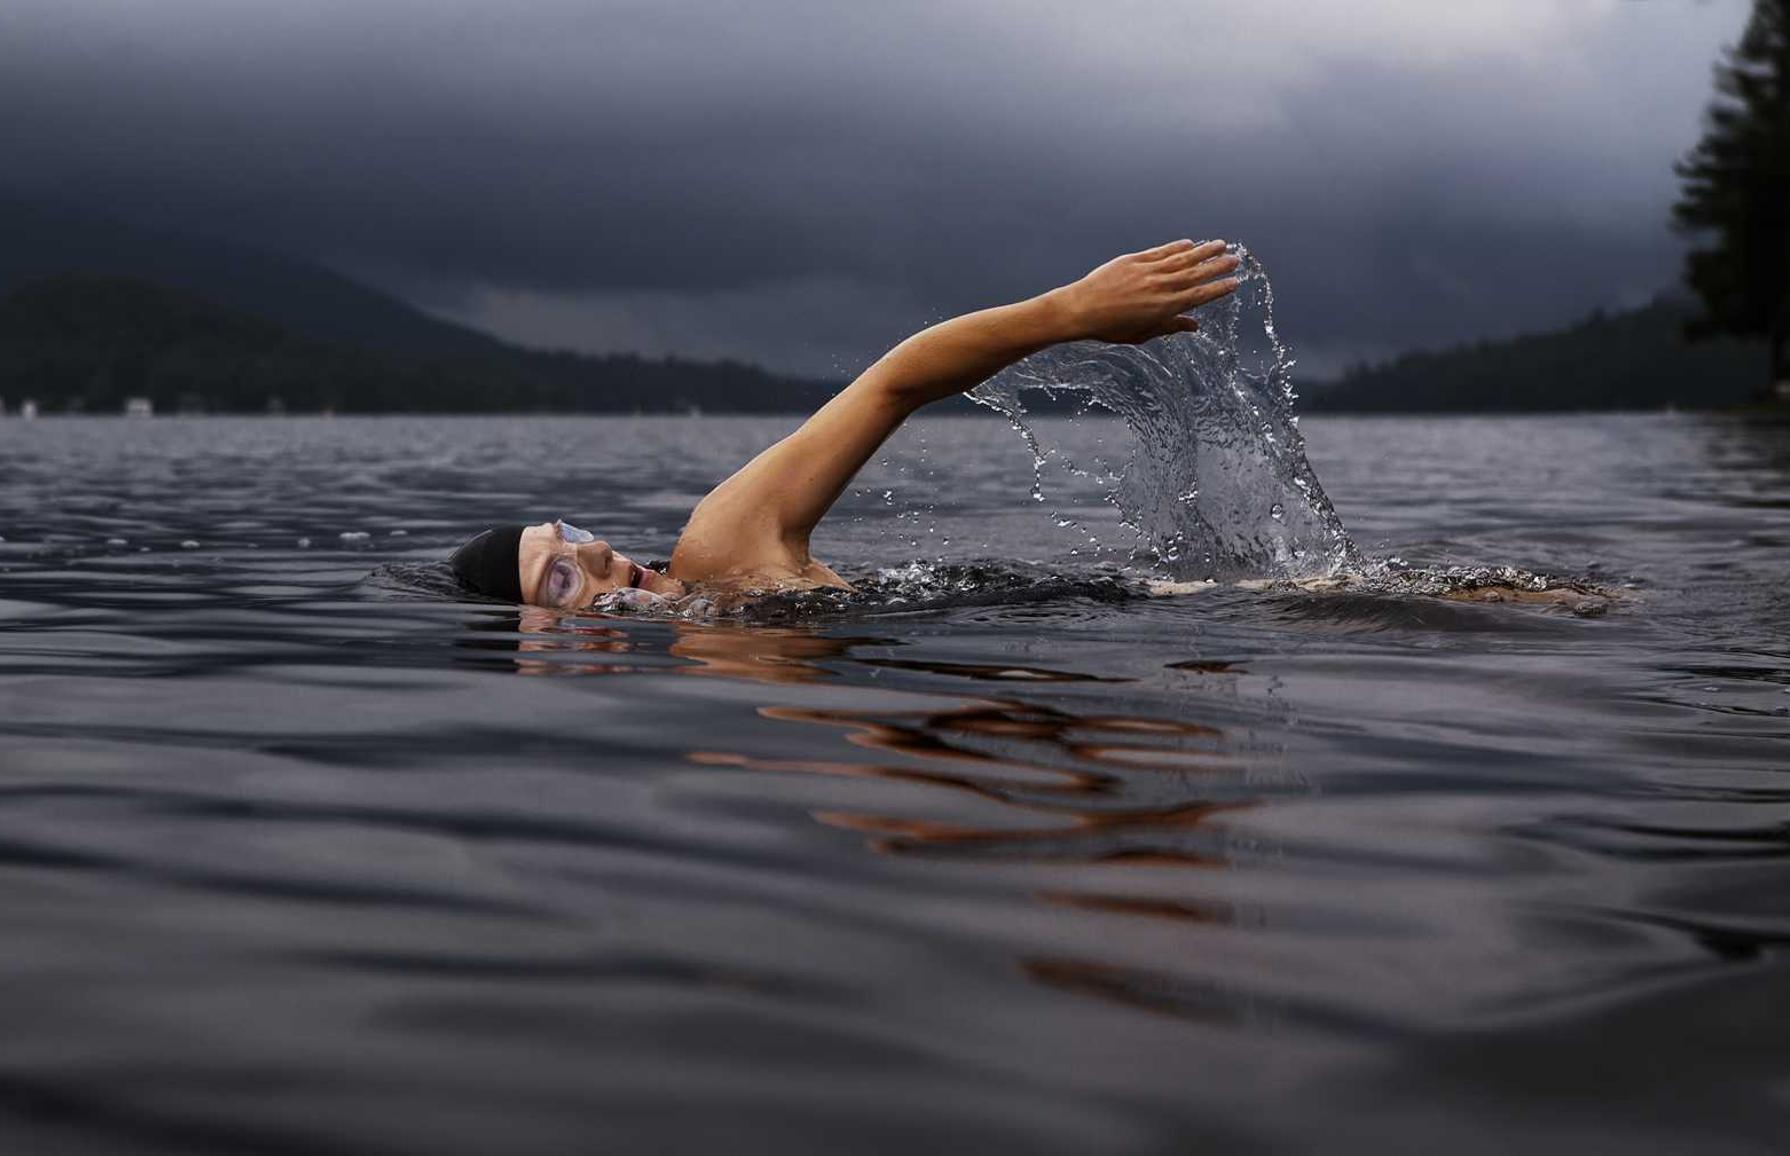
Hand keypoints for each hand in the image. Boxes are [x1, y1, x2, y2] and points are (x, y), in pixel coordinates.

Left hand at [1048, 239, 1240, 343]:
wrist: (1080, 309)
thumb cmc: (1110, 327)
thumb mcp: (1142, 334)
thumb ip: (1169, 327)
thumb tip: (1194, 326)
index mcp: (1164, 308)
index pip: (1199, 296)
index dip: (1218, 289)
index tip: (1235, 282)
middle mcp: (1160, 287)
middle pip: (1196, 274)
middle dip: (1217, 266)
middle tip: (1236, 259)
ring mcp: (1148, 271)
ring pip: (1182, 259)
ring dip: (1203, 251)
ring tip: (1221, 244)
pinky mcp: (1134, 260)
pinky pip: (1161, 252)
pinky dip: (1177, 246)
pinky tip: (1190, 243)